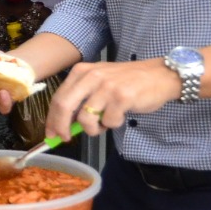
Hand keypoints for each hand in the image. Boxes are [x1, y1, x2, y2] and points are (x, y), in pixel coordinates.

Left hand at [44, 59, 181, 139]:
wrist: (159, 75)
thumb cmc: (128, 81)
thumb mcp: (99, 81)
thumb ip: (81, 97)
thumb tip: (63, 123)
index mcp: (82, 71)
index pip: (58, 97)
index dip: (51, 119)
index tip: (51, 133)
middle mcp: (91, 76)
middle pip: (64, 106)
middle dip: (61, 127)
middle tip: (65, 138)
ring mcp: (106, 86)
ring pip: (85, 118)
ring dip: (93, 129)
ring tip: (103, 123)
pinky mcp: (121, 97)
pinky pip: (108, 121)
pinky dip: (112, 124)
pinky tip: (120, 116)